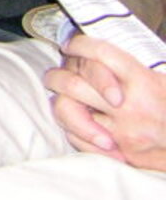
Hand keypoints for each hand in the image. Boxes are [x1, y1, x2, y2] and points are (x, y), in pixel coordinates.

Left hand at [46, 36, 165, 169]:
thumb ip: (141, 67)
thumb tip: (106, 54)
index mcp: (146, 82)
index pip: (102, 54)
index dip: (80, 45)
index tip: (71, 44)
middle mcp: (131, 106)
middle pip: (74, 83)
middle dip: (57, 75)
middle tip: (54, 74)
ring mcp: (123, 133)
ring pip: (69, 110)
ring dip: (60, 101)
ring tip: (60, 97)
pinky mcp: (121, 154)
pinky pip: (80, 139)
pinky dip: (73, 128)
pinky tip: (77, 121)